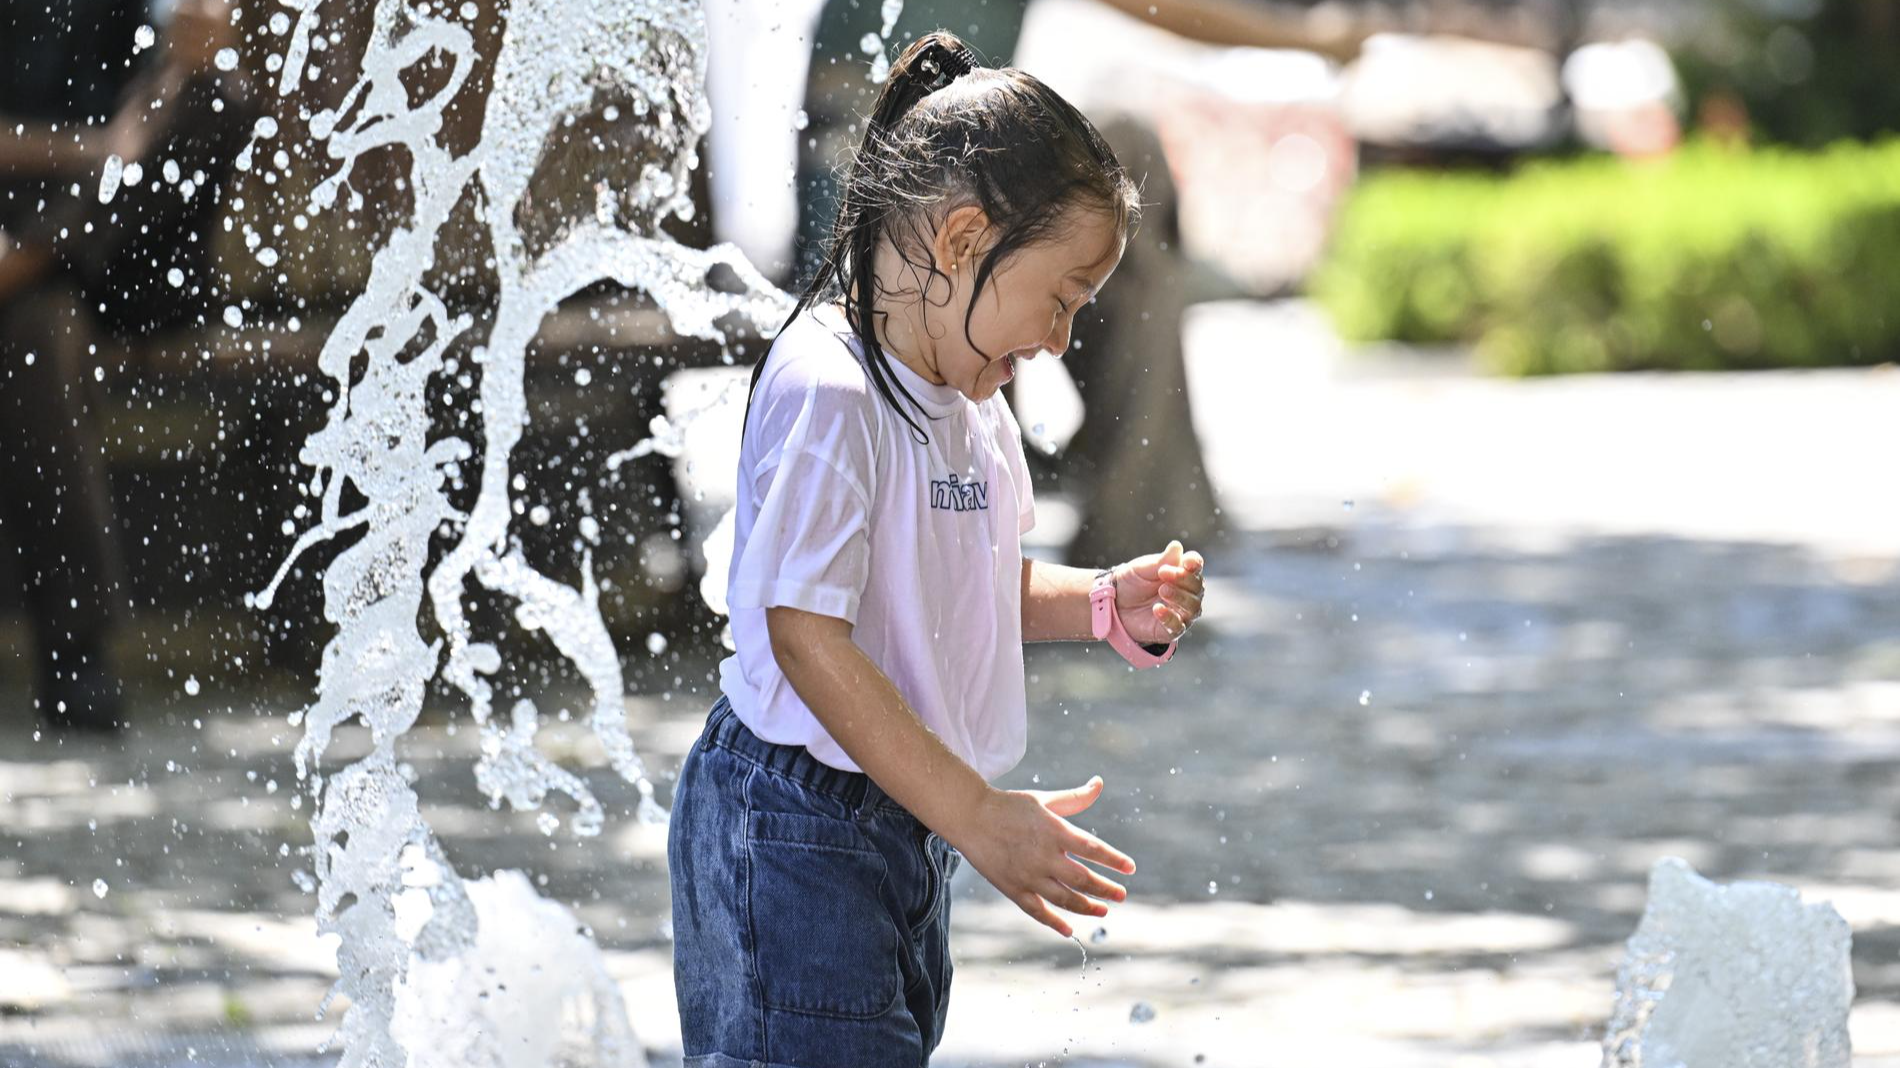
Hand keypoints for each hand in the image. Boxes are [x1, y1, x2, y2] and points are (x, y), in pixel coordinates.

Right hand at [950, 777, 1135, 938]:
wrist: (970, 817)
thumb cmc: (1010, 806)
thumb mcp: (1044, 799)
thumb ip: (1074, 798)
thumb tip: (1099, 783)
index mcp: (1055, 831)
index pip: (1093, 849)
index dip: (1114, 860)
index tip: (1130, 868)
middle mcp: (1044, 856)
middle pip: (1083, 879)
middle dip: (1105, 889)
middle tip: (1121, 895)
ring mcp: (1028, 875)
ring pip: (1064, 899)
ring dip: (1086, 907)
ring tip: (1103, 910)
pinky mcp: (1013, 888)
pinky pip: (1037, 911)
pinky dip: (1054, 923)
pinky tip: (1069, 930)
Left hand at [1113, 539, 1205, 644]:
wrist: (1114, 603)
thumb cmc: (1132, 582)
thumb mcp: (1142, 568)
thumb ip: (1160, 561)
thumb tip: (1176, 546)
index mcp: (1181, 573)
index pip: (1196, 567)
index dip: (1194, 564)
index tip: (1186, 562)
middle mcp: (1186, 592)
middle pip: (1197, 586)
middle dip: (1183, 579)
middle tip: (1163, 573)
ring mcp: (1181, 612)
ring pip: (1193, 607)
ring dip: (1180, 597)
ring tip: (1163, 590)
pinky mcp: (1172, 629)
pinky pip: (1178, 626)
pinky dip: (1170, 617)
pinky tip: (1157, 609)